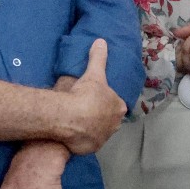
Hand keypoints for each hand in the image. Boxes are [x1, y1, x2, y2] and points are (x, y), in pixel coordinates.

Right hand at [62, 39, 127, 154]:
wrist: (70, 118)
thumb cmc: (85, 94)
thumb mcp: (93, 73)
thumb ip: (98, 57)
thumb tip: (101, 41)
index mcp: (119, 107)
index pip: (115, 104)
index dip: (104, 102)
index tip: (93, 100)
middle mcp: (115, 124)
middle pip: (109, 120)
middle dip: (100, 117)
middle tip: (85, 111)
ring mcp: (104, 138)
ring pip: (100, 132)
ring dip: (92, 129)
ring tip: (78, 122)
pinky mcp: (92, 148)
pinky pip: (88, 143)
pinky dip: (83, 140)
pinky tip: (74, 134)